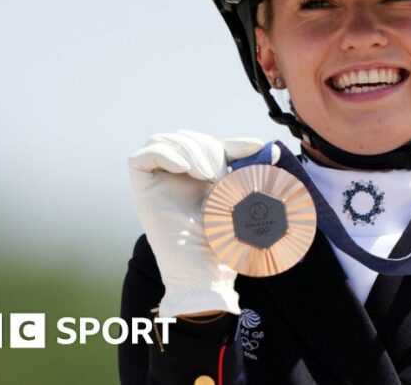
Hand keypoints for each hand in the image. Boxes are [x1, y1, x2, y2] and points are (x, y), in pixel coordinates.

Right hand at [128, 130, 265, 316]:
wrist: (207, 273)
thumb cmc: (224, 244)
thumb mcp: (240, 199)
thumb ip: (249, 173)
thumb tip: (271, 148)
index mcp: (197, 179)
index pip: (206, 143)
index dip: (227, 142)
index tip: (254, 147)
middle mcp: (174, 179)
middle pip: (183, 138)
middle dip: (207, 145)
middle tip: (221, 172)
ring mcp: (156, 185)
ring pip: (162, 141)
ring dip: (189, 149)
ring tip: (207, 174)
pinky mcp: (142, 192)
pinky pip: (139, 158)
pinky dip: (165, 154)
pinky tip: (187, 171)